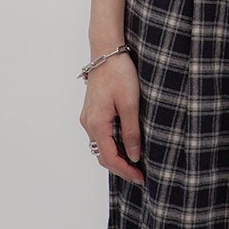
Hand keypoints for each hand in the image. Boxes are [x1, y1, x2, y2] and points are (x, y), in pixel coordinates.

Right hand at [79, 52, 144, 183]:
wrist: (106, 51)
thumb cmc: (119, 74)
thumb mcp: (130, 103)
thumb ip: (131, 131)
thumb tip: (133, 156)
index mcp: (97, 123)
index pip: (109, 158)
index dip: (125, 170)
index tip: (141, 177)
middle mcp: (88, 123)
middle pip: (102, 155)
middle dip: (120, 167)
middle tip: (139, 173)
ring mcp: (88, 117)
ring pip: (100, 146)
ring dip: (115, 156)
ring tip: (134, 160)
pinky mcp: (91, 110)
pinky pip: (99, 135)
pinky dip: (111, 144)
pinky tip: (124, 143)